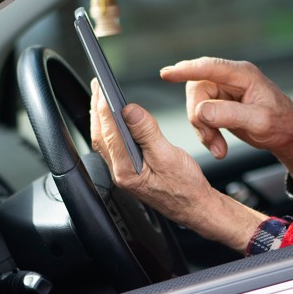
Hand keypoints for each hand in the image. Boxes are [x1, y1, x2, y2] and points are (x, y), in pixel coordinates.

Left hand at [89, 79, 265, 252]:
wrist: (195, 207)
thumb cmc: (186, 187)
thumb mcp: (169, 156)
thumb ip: (147, 133)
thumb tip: (129, 111)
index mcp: (127, 170)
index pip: (110, 133)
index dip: (105, 108)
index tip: (103, 89)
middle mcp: (120, 172)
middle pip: (101, 135)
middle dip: (97, 109)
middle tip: (97, 86)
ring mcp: (123, 172)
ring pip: (105, 140)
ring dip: (101, 118)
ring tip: (101, 98)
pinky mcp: (129, 171)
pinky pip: (113, 146)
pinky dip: (110, 129)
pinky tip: (114, 121)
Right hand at [160, 57, 292, 191]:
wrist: (290, 136)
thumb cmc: (281, 124)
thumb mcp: (258, 122)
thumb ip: (229, 115)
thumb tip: (200, 111)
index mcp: (243, 75)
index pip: (209, 68)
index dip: (186, 69)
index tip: (166, 73)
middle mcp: (231, 79)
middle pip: (198, 90)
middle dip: (199, 118)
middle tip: (210, 140)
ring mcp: (225, 91)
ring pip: (197, 105)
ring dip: (203, 130)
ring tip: (218, 148)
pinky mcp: (221, 105)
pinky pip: (202, 116)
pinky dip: (206, 134)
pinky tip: (218, 147)